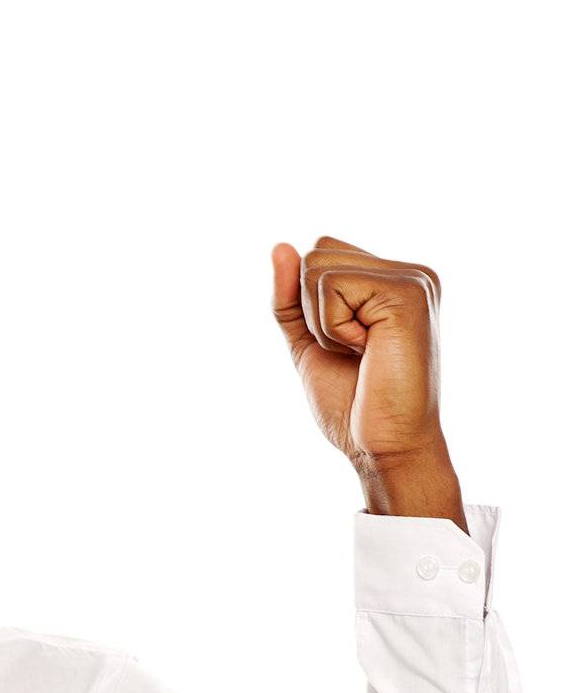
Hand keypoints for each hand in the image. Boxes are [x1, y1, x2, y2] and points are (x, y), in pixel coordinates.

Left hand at [271, 237, 464, 525]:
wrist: (383, 446)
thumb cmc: (354, 404)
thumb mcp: (309, 343)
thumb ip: (291, 298)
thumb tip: (279, 246)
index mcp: (392, 280)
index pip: (320, 253)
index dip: (309, 306)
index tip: (344, 346)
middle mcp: (409, 272)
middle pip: (315, 254)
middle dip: (312, 313)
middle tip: (352, 352)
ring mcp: (413, 279)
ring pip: (317, 268)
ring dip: (322, 323)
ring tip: (361, 353)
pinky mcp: (408, 293)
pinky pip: (331, 287)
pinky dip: (332, 328)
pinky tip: (366, 351)